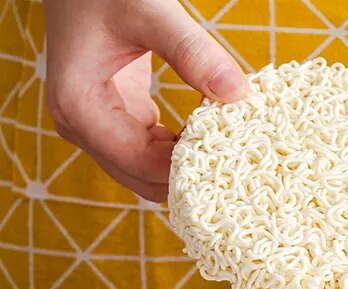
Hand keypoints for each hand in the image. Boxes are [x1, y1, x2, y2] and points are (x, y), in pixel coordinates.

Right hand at [43, 0, 247, 200]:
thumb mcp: (150, 9)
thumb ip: (191, 50)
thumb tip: (236, 93)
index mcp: (79, 106)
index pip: (141, 164)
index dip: (188, 165)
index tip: (228, 149)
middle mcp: (81, 127)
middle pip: (144, 181)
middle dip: (187, 174)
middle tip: (231, 152)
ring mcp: (96, 129)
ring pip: (148, 175)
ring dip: (185, 165)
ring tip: (221, 140)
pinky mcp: (115, 122)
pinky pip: (151, 155)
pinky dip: (179, 151)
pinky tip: (205, 131)